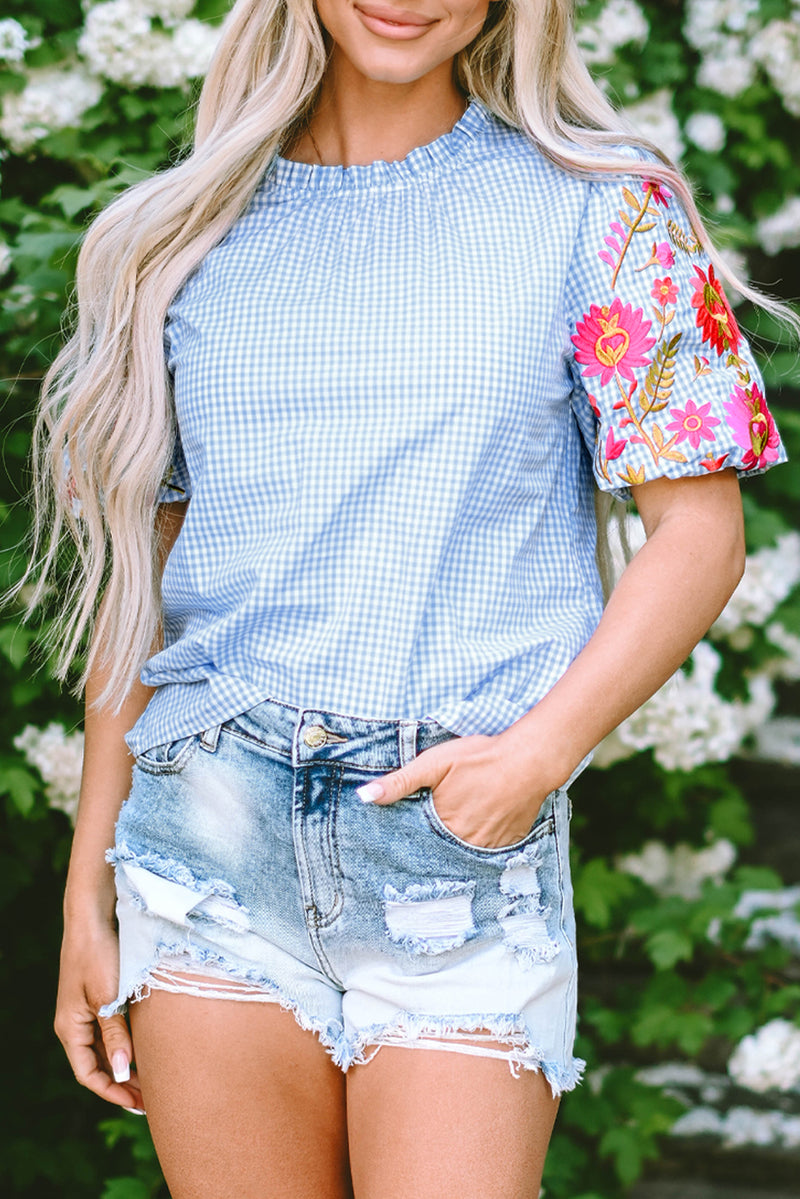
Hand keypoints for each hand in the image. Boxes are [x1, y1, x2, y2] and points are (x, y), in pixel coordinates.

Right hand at [54, 920, 144, 1111]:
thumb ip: (115, 1034)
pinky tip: (147, 1052)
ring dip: (127, 1066)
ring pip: (106, 1050)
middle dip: (122, 1084)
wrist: (93, 917)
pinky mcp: (98, 999)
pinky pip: (111, 1033)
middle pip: (98, 1066)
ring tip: (153, 1081)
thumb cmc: (98, 954)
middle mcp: (74, 1024)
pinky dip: (127, 1046)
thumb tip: (124, 1072)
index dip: (112, 1092)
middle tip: (152, 1100)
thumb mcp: (108, 997)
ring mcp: (85, 1012)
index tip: (137, 1105)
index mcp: (70, 1028)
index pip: (88, 1074)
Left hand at [356, 732, 554, 848]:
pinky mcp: (508, 843)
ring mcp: (488, 846)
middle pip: (441, 849)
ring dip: (456, 844)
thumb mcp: (434, 763)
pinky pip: (487, 851)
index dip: (410, 839)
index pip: (417, 842)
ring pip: (463, 851)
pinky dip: (479, 842)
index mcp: (442, 826)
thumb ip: (399, 782)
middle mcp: (464, 843)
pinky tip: (479, 826)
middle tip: (430, 833)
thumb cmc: (479, 757)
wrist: (529, 759)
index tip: (397, 844)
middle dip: (432, 844)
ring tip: (454, 830)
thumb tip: (364, 797)